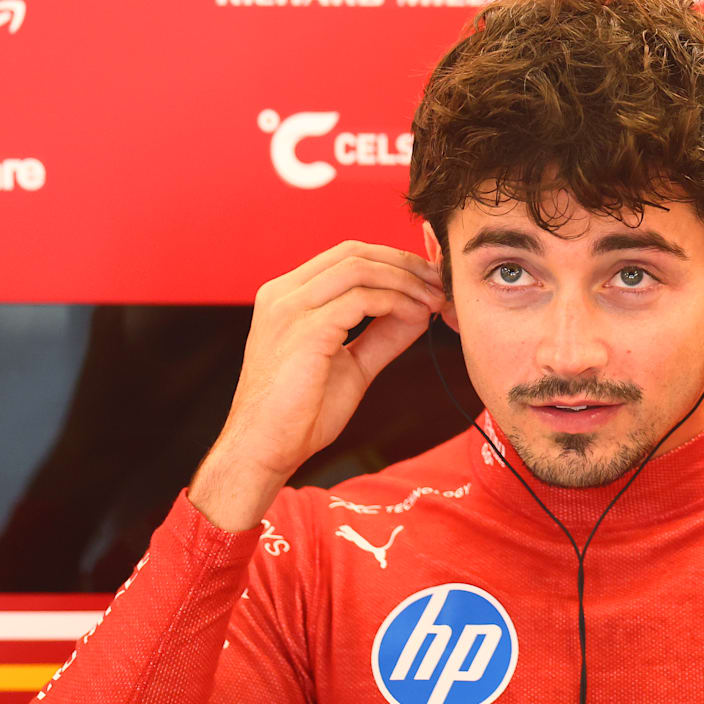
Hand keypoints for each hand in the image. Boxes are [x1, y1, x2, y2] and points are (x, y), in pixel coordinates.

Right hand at [192, 241, 443, 528]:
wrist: (263, 450)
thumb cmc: (301, 414)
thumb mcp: (351, 365)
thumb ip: (381, 336)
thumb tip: (419, 312)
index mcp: (287, 296)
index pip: (345, 256)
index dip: (392, 261)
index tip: (428, 279)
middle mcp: (283, 294)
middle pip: (354, 253)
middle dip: (404, 263)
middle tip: (440, 283)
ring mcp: (290, 308)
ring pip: (359, 269)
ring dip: (406, 281)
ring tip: (434, 300)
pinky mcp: (305, 330)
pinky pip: (361, 299)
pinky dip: (396, 302)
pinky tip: (417, 317)